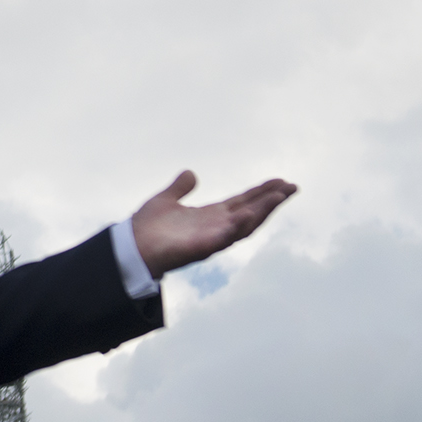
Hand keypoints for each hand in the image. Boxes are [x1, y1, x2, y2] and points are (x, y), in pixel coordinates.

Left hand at [130, 169, 296, 277]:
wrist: (130, 247)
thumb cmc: (146, 228)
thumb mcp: (165, 200)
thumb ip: (180, 188)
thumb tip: (191, 173)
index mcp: (210, 216)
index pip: (243, 202)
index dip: (262, 193)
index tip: (281, 182)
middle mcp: (216, 228)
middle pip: (251, 212)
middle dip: (272, 201)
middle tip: (292, 187)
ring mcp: (210, 239)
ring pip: (244, 226)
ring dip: (262, 212)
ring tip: (279, 197)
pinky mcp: (201, 248)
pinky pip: (224, 239)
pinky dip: (237, 227)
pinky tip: (249, 214)